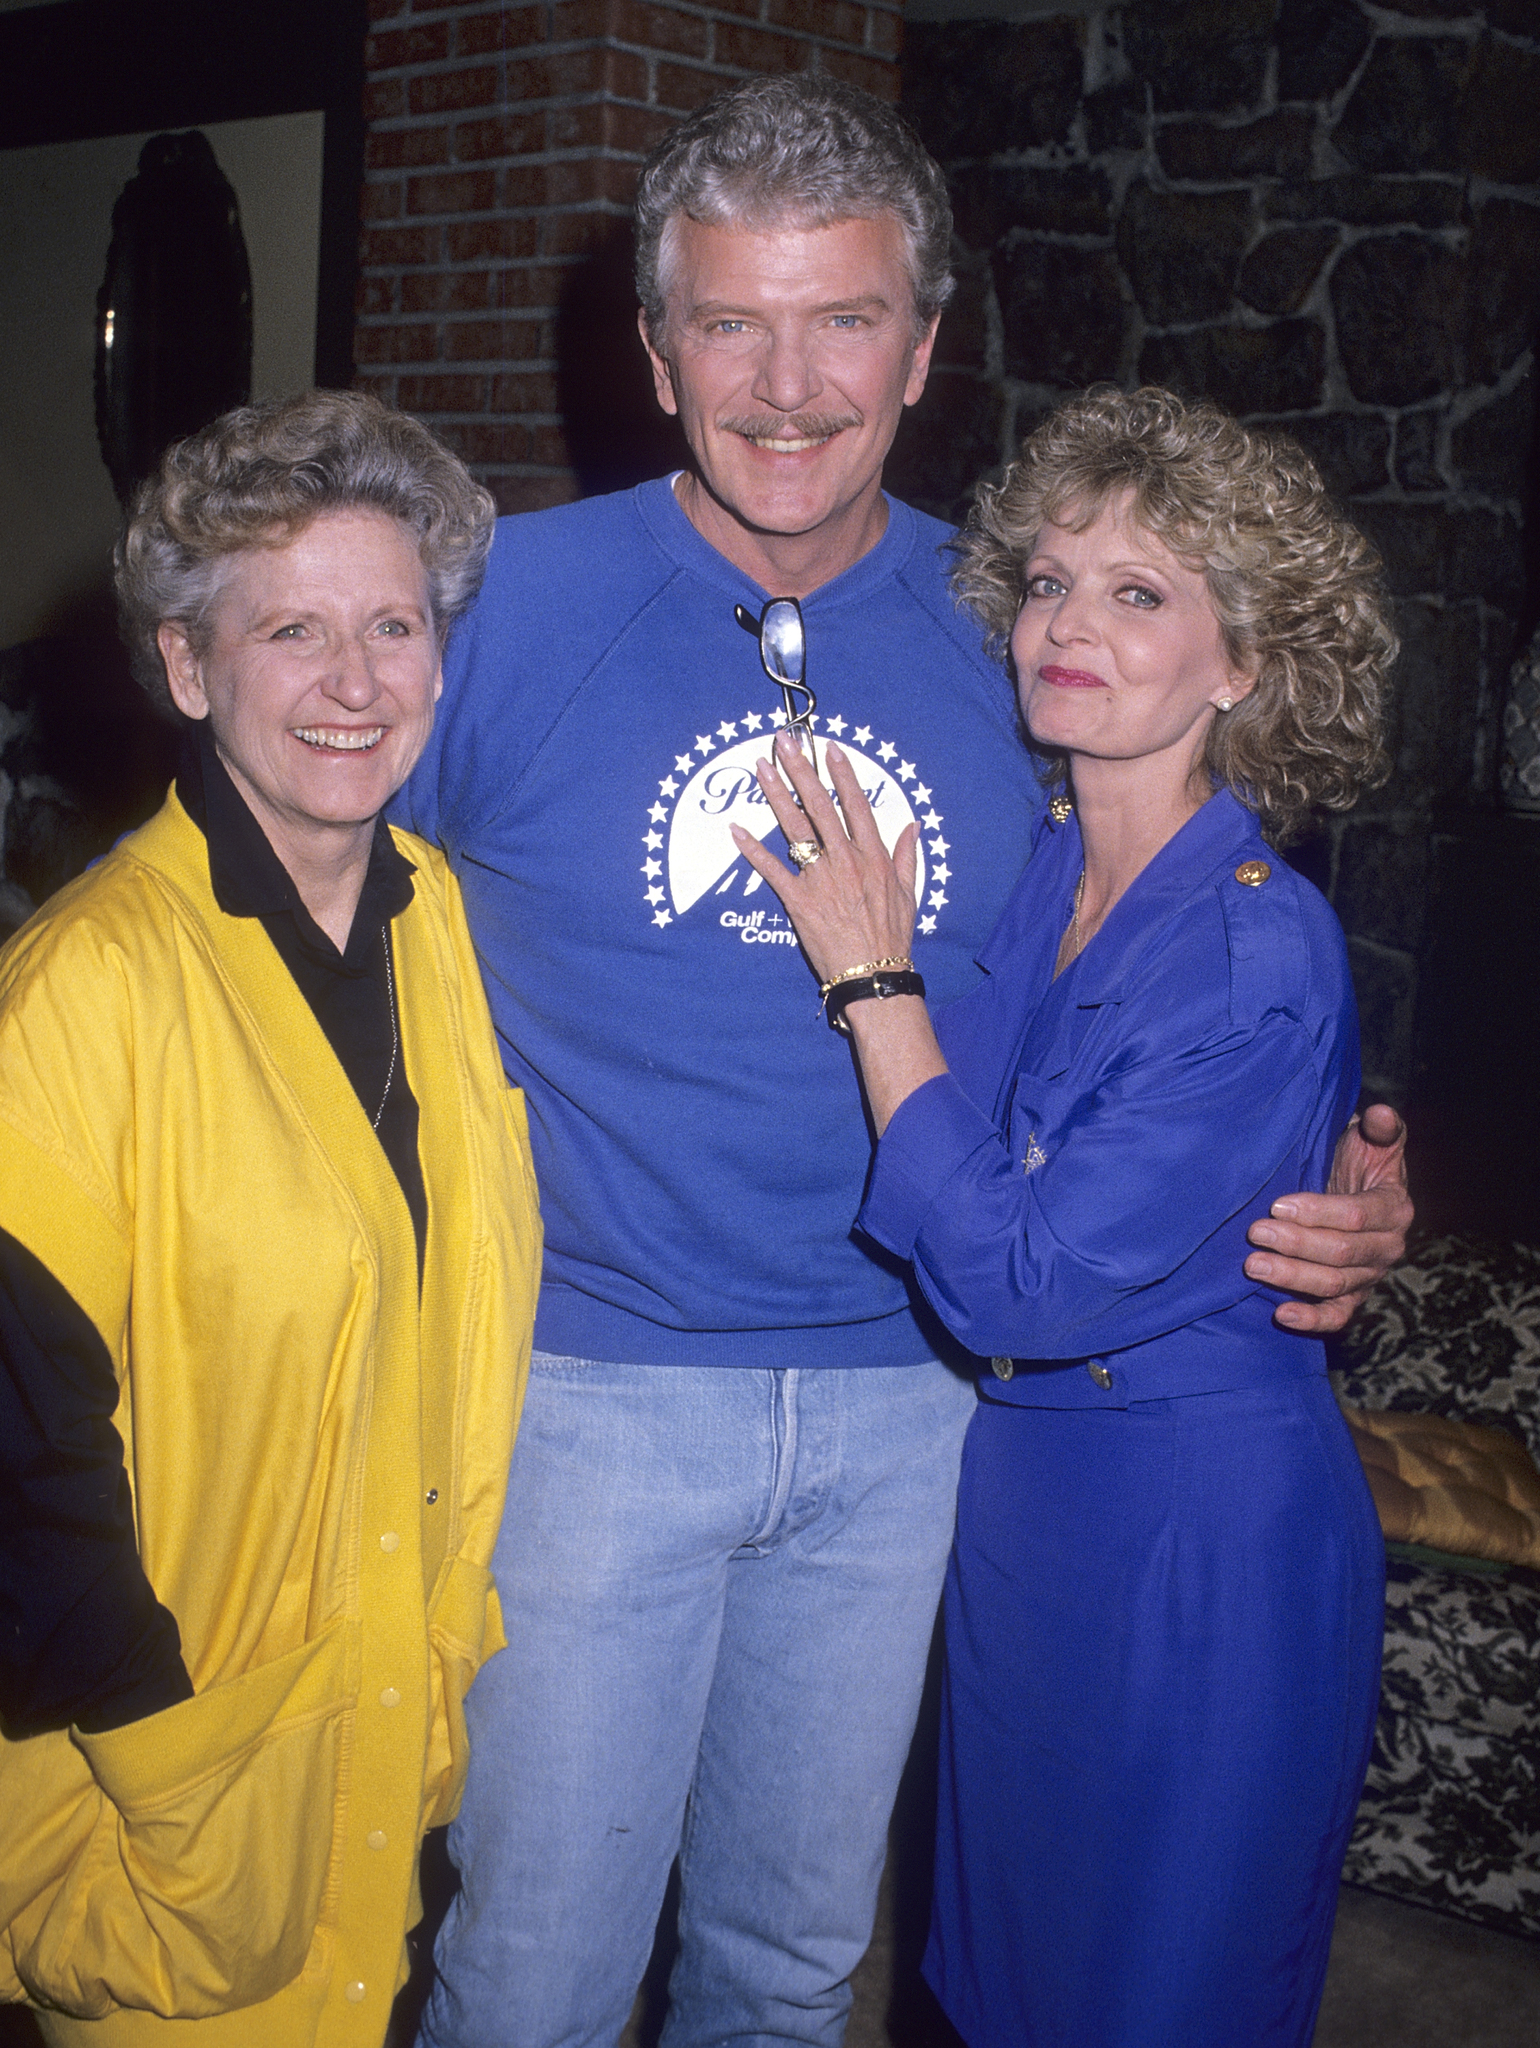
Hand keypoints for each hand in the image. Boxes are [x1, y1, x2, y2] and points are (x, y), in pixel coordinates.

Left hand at [730, 735, 918, 988]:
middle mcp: (846, 860)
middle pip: (819, 806)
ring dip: (775, 795)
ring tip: (760, 769)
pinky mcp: (799, 901)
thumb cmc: (891, 936)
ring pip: (794, 828)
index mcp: (873, 856)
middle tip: (784, 743)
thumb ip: (907, 856)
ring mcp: (821, 879)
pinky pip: (771, 869)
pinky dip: (752, 850)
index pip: (855, 805)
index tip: (830, 749)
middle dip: (801, 770)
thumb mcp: (909, 893)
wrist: (872, 973)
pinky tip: (736, 830)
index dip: (843, 774)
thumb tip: (912, 826)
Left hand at [1245, 1103, 1411, 1332]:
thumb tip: (1382, 1115)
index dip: (1317, 1211)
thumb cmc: (1355, 1158)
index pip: (1356, 1215)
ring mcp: (1369, 1275)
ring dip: (1292, 1277)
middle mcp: (1388, 1247)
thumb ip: (1381, 1129)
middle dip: (1295, 1243)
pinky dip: (1311, 1320)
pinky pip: (1337, 1315)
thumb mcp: (1368, 1138)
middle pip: (1341, 1252)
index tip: (1277, 1204)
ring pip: (1333, 1284)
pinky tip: (1281, 1315)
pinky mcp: (1352, 1296)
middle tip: (1255, 1232)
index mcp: (1394, 1208)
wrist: (1349, 1186)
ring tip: (1253, 1265)